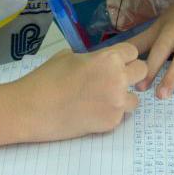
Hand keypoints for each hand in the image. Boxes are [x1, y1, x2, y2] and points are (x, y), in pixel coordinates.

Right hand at [14, 42, 146, 141]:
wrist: (32, 109)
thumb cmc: (46, 78)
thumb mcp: (68, 56)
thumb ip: (91, 58)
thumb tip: (97, 63)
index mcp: (108, 58)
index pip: (133, 52)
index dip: (123, 57)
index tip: (114, 63)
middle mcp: (119, 79)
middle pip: (142, 72)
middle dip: (130, 75)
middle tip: (112, 81)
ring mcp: (117, 103)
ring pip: (135, 98)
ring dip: (123, 98)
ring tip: (101, 100)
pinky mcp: (112, 122)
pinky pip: (120, 116)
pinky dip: (109, 114)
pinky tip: (91, 113)